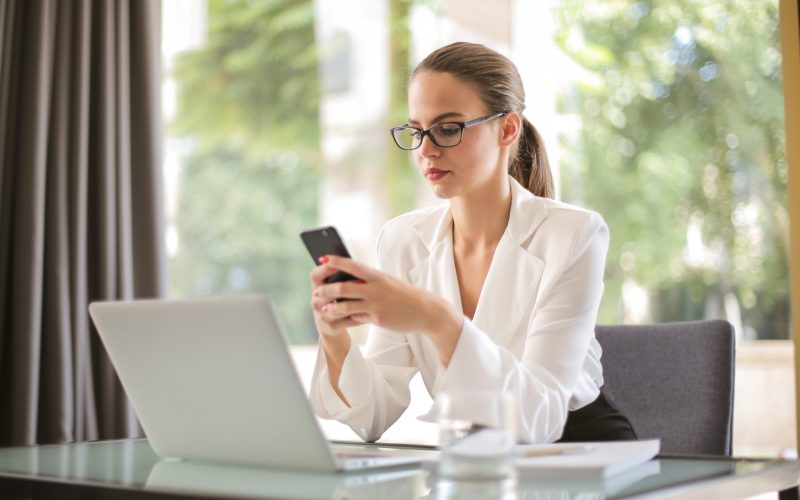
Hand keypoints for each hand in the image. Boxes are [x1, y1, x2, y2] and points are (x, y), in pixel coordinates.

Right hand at [309, 258, 360, 339]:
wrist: (333, 323)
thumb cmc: (338, 299)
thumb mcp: (336, 286)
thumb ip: (341, 276)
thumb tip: (353, 263)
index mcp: (317, 287)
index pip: (315, 275)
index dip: (325, 268)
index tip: (340, 263)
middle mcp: (316, 301)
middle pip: (326, 291)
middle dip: (342, 287)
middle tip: (361, 283)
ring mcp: (322, 315)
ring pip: (337, 307)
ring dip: (352, 303)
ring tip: (368, 298)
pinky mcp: (330, 327)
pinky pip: (346, 320)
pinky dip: (359, 317)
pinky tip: (369, 313)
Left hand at [313, 255, 463, 364]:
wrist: (426, 310)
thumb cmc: (404, 295)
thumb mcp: (388, 282)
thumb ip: (369, 281)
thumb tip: (349, 281)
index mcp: (377, 275)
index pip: (353, 265)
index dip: (336, 261)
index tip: (322, 259)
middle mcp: (375, 288)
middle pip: (344, 287)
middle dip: (327, 290)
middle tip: (316, 292)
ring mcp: (376, 304)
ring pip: (346, 305)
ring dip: (331, 307)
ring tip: (322, 309)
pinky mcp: (378, 318)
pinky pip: (356, 318)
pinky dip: (345, 318)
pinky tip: (338, 319)